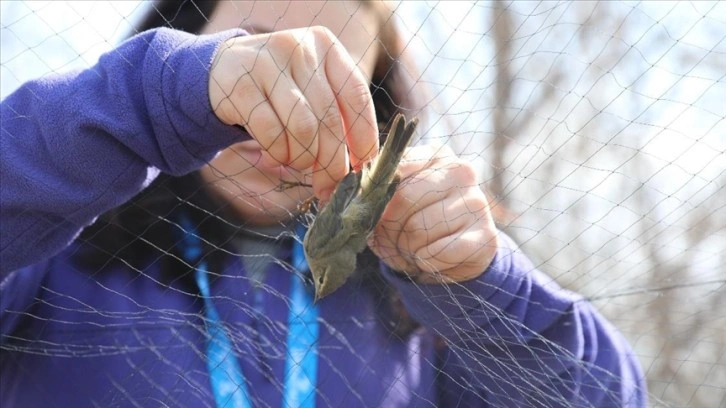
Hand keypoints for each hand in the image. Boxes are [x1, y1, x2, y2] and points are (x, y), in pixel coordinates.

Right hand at [208, 26, 378, 198]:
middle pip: (329, 119)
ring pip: (302, 128)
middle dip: (332, 163)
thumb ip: (336, 115)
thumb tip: (358, 167)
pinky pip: (271, 133)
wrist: (221, 70)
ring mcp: (268, 63)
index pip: (356, 96)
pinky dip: (277, 154)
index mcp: (326, 46)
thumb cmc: (278, 89)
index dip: (364, 136)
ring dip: (302, 159)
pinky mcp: (241, 84)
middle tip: (327, 186)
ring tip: (296, 164)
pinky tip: (273, 156)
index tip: (361, 167)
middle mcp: (300, 48)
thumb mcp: (310, 87)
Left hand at [369, 145, 497, 283]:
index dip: (377, 202)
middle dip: (389, 228)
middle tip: (395, 240)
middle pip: (403, 199)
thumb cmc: (415, 224)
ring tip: (414, 249)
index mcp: (435, 154)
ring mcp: (477, 202)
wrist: (454, 259)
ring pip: (417, 229)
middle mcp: (460, 170)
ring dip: (406, 249)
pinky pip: (437, 253)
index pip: (392, 171)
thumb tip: (350, 193)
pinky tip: (432, 259)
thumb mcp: (393, 201)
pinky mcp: (486, 237)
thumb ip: (375, 190)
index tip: (377, 216)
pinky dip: (425, 263)